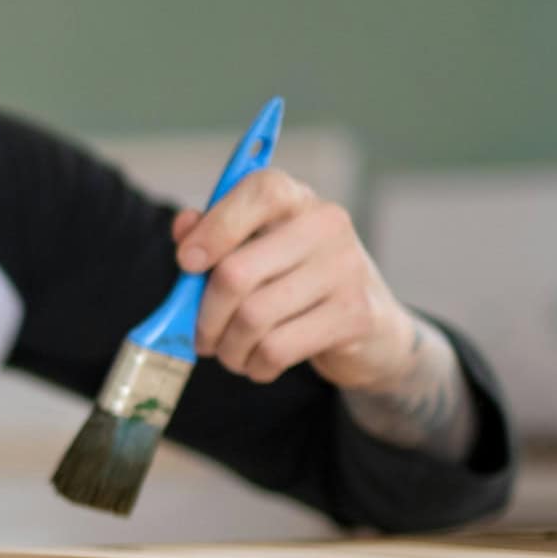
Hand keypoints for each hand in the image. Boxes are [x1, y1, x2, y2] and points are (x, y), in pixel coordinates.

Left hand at [171, 171, 413, 391]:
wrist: (372, 326)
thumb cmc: (297, 281)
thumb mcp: (258, 249)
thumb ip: (217, 233)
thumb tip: (184, 227)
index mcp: (297, 199)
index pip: (258, 193)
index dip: (214, 228)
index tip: (187, 263)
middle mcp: (326, 225)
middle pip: (236, 272)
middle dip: (204, 316)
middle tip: (201, 336)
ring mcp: (344, 269)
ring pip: (252, 317)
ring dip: (229, 348)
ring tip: (230, 353)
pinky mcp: (353, 316)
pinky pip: (277, 348)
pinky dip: (256, 365)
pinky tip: (258, 363)